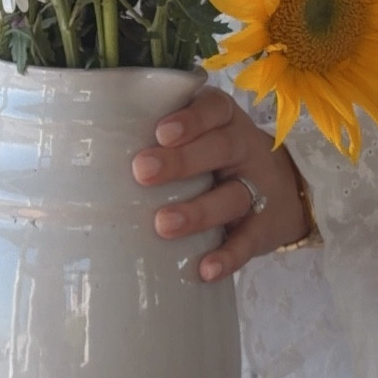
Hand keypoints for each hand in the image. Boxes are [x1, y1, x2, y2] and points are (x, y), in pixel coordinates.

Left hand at [131, 86, 309, 279]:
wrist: (286, 191)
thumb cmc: (216, 160)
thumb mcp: (202, 137)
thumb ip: (163, 140)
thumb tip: (91, 154)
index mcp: (224, 121)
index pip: (213, 108)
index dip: (190, 119)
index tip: (162, 132)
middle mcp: (243, 148)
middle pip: (220, 148)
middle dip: (181, 161)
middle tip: (143, 172)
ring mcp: (256, 188)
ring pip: (232, 196)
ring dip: (198, 211)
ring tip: (164, 225)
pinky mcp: (263, 227)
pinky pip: (247, 241)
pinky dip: (227, 255)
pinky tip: (205, 269)